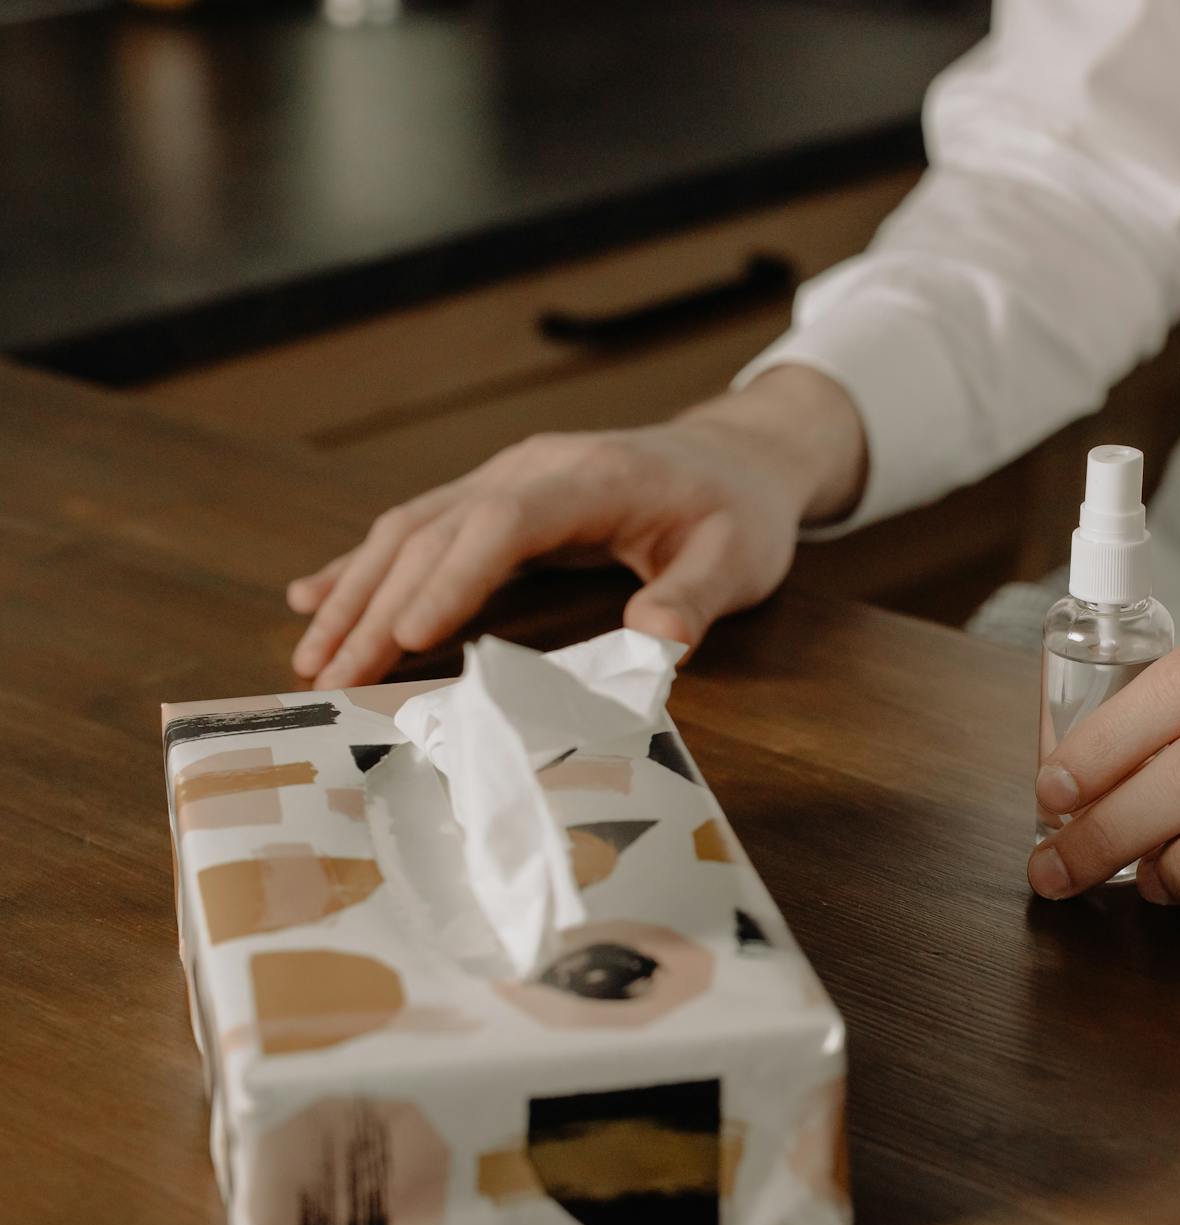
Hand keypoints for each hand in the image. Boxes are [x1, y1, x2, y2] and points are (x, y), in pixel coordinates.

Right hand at [286, 366, 865, 686]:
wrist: (733, 459)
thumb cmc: (737, 514)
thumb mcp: (738, 558)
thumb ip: (697, 596)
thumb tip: (658, 639)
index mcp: (592, 477)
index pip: (505, 522)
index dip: (453, 578)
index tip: (412, 637)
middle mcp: (533, 468)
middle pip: (438, 531)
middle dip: (380, 607)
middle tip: (334, 680)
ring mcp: (506, 477)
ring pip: (411, 529)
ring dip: (356, 592)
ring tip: (311, 658)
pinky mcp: (495, 496)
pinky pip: (418, 527)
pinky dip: (364, 566)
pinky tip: (312, 597)